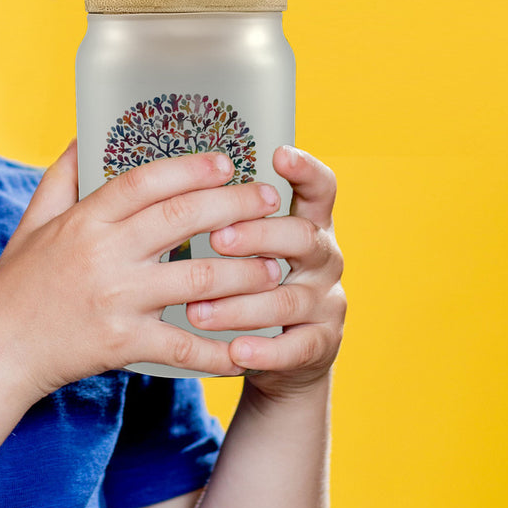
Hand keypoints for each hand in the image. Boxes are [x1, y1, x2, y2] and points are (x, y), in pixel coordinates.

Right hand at [0, 143, 287, 398]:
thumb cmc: (18, 282)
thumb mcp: (34, 220)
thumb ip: (63, 176)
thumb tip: (86, 133)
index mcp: (84, 221)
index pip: (143, 182)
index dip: (189, 168)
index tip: (226, 161)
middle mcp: (103, 255)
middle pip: (180, 221)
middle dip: (233, 206)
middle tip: (268, 200)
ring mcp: (116, 301)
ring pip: (196, 281)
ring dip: (244, 273)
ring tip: (274, 266)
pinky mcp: (123, 344)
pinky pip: (183, 346)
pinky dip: (220, 350)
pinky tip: (249, 347)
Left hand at [194, 146, 344, 398]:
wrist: (284, 354)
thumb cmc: (254, 284)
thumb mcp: (253, 246)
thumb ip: (231, 215)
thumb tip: (181, 180)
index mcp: (308, 225)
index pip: (320, 189)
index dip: (305, 170)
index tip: (279, 153)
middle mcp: (324, 259)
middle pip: (302, 237)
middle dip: (258, 235)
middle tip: (217, 238)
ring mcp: (326, 304)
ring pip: (288, 298)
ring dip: (240, 304)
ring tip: (196, 310)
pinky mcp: (320, 346)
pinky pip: (294, 348)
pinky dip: (264, 351)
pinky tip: (235, 351)